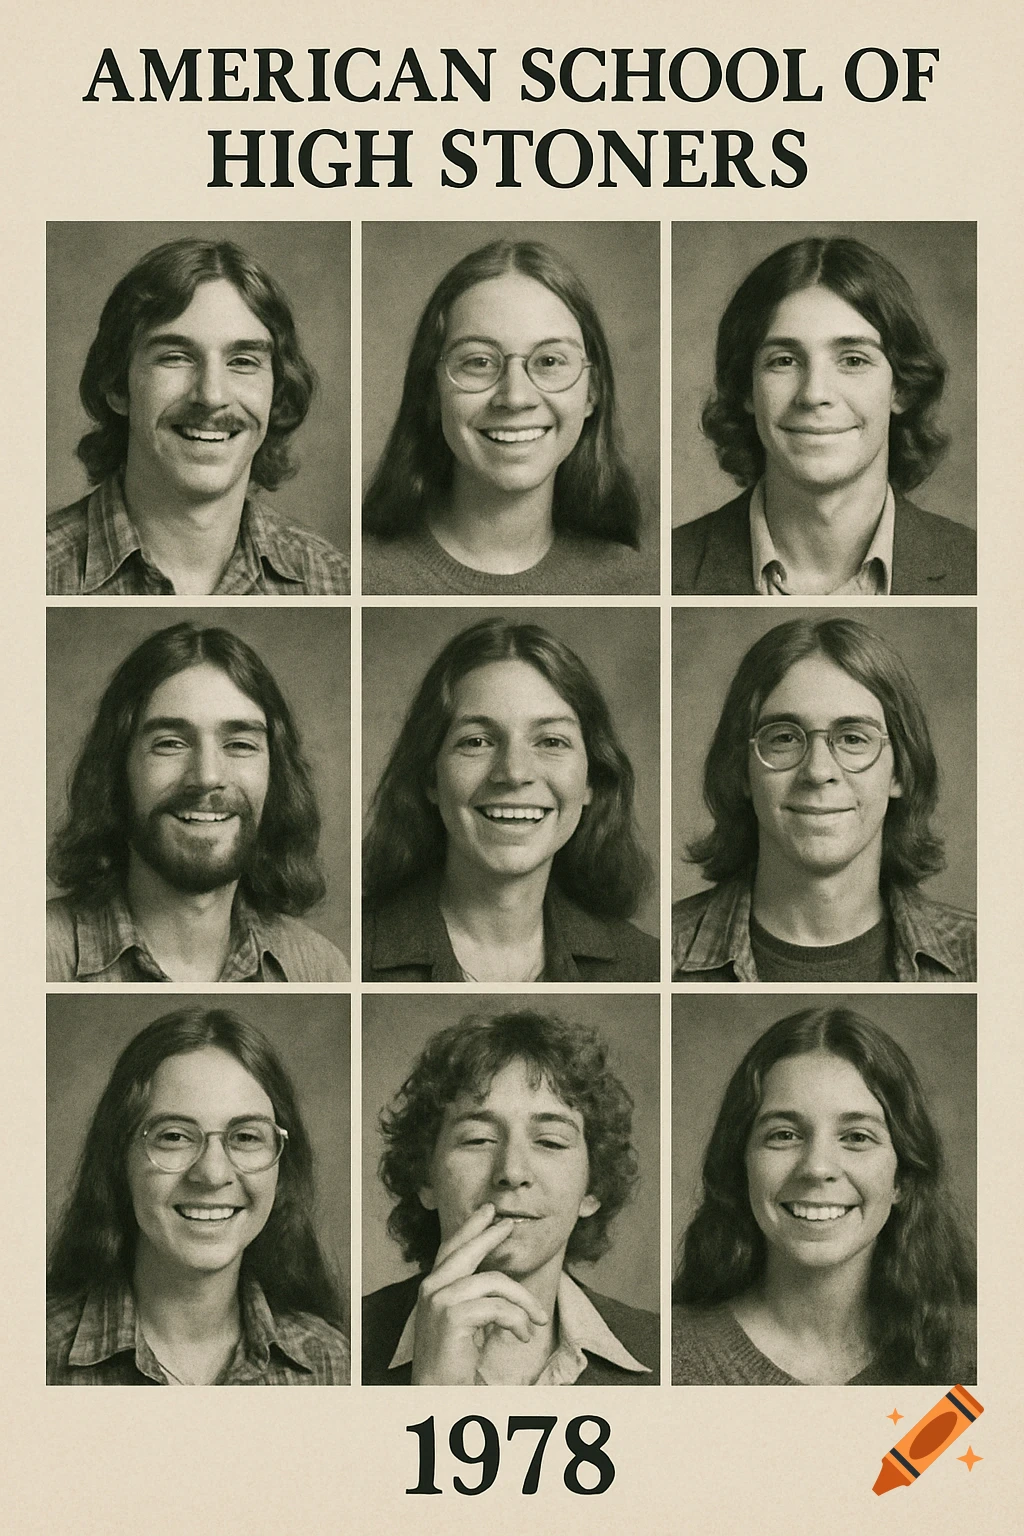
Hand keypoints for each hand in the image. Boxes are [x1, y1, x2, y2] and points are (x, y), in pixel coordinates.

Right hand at [410, 1202, 548, 1384]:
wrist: (438, 1391)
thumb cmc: (455, 1361)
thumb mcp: (468, 1322)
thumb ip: (478, 1299)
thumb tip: (502, 1282)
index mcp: (434, 1288)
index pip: (452, 1249)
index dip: (471, 1229)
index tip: (489, 1213)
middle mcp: (431, 1289)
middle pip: (466, 1251)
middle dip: (489, 1235)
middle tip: (508, 1225)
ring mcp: (439, 1300)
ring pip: (493, 1282)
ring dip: (523, 1301)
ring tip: (536, 1321)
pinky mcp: (452, 1316)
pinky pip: (498, 1307)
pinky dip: (518, 1321)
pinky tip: (523, 1335)